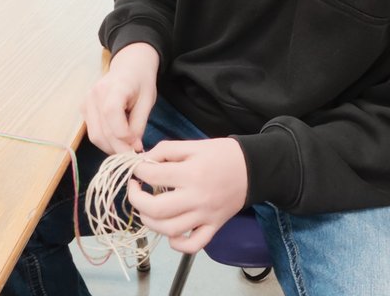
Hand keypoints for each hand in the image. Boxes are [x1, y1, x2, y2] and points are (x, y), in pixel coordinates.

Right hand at [82, 43, 158, 153]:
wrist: (129, 67)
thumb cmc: (141, 82)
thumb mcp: (147, 101)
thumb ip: (139, 125)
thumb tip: (133, 148)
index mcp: (114, 87)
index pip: (112, 115)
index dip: (124, 136)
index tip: (138, 146)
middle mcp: (94, 94)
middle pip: (102, 131)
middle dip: (119, 149)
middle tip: (134, 156)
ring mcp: (86, 102)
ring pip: (95, 135)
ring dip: (111, 148)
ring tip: (127, 150)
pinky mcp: (84, 109)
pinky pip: (93, 132)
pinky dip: (105, 141)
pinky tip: (118, 141)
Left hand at [127, 138, 247, 253]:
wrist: (253, 169)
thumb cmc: (222, 154)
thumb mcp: (194, 144)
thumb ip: (167, 150)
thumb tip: (144, 161)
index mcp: (191, 173)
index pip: (153, 176)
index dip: (138, 170)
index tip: (137, 168)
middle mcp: (197, 198)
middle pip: (155, 209)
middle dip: (135, 199)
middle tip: (135, 188)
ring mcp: (206, 216)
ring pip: (169, 230)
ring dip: (150, 221)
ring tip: (147, 208)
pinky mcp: (214, 227)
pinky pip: (193, 245)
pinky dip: (177, 243)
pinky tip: (171, 231)